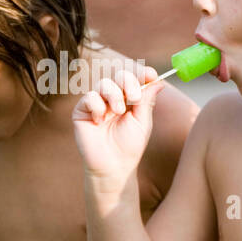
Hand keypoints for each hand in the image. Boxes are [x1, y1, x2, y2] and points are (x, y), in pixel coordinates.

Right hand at [72, 66, 162, 186]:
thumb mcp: (142, 122)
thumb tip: (159, 82)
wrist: (114, 166)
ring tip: (118, 112)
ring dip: (114, 95)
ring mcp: (97, 104)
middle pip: (120, 76)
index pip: (135, 80)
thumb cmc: (129, 146)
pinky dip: (97, 105)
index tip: (152, 75)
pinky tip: (100, 120)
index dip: (143, 74)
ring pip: (104, 84)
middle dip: (129, 83)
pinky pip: (89, 97)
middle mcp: (113, 99)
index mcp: (129, 101)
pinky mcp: (82, 111)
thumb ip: (147, 101)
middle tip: (134, 98)